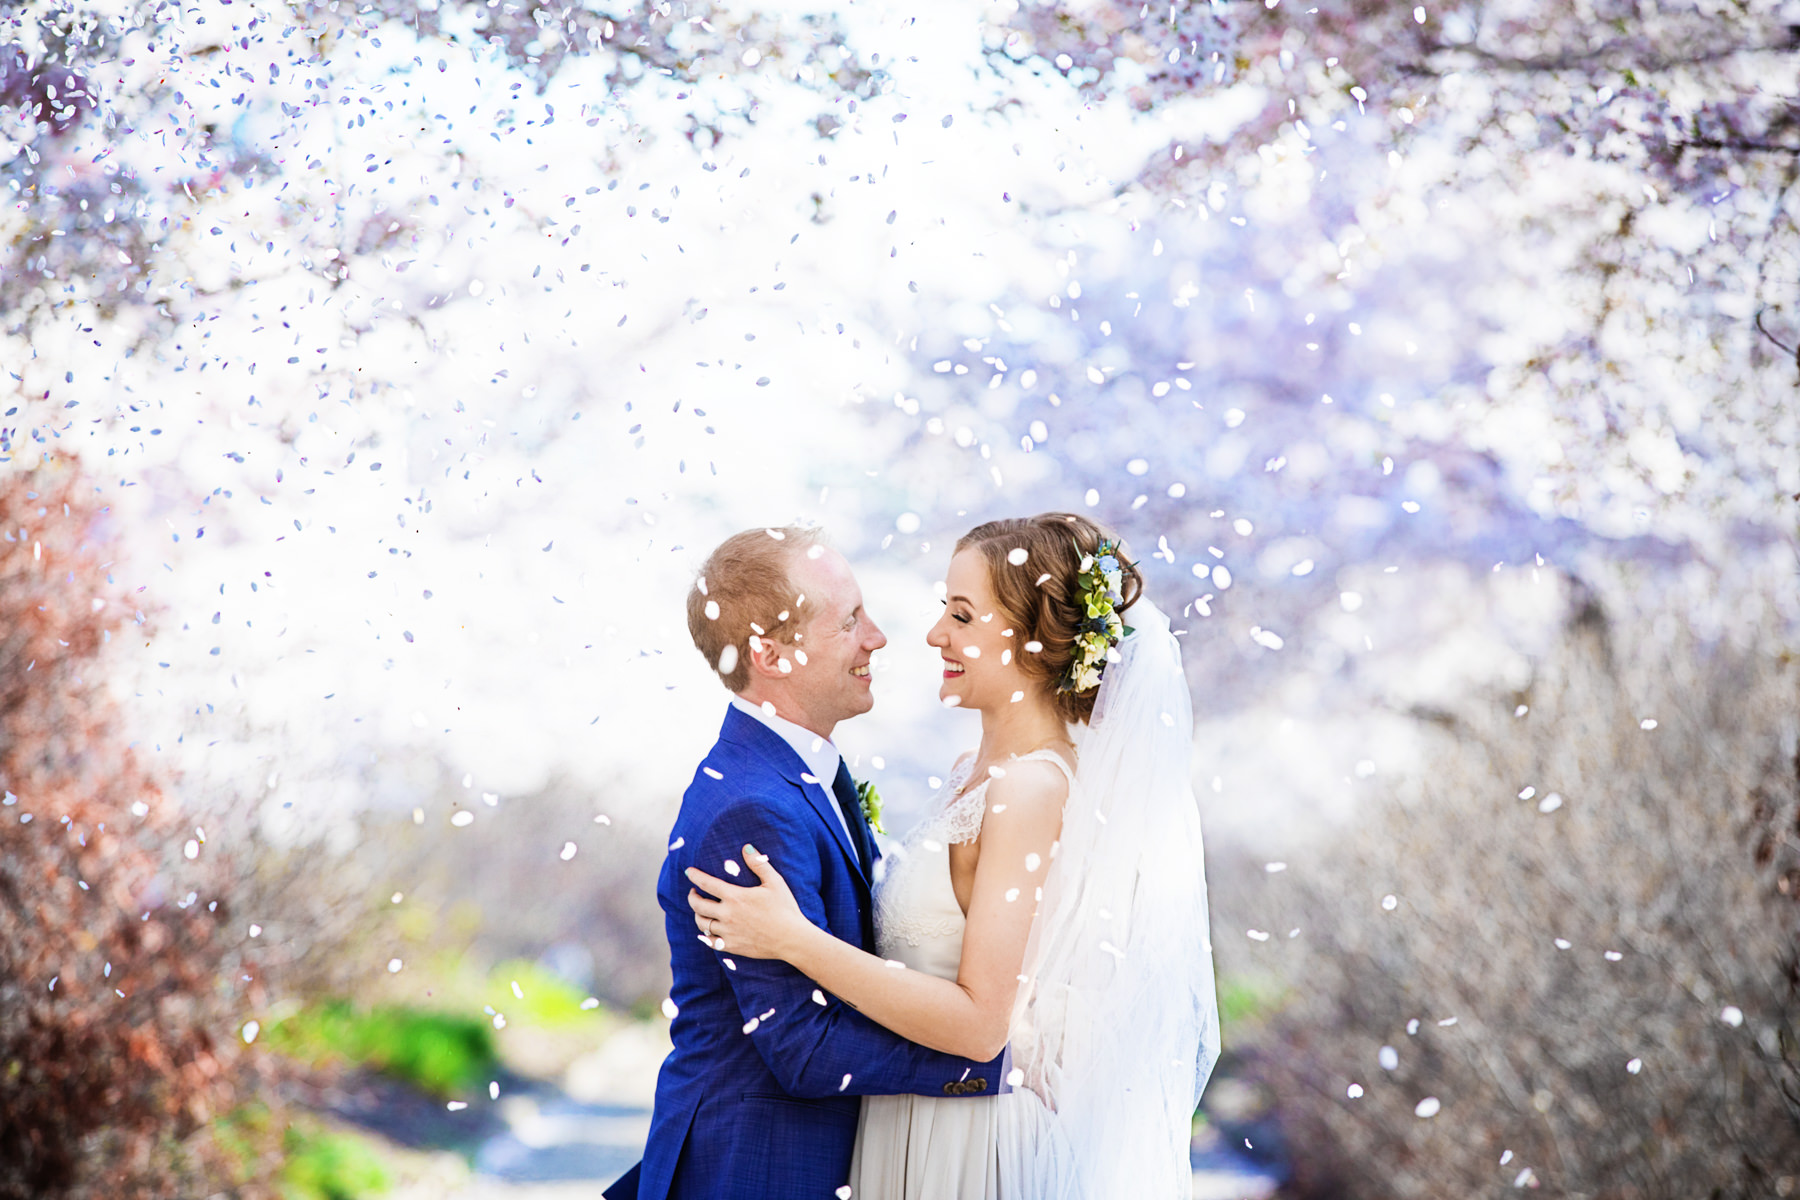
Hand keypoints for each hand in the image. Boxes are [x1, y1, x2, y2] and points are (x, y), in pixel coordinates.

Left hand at [686, 844, 810, 960]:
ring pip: (701, 924)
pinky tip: (708, 930)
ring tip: (701, 910)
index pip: (707, 883)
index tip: (688, 872)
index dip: (695, 876)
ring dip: (697, 915)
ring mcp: (728, 932)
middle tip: (694, 892)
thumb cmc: (785, 908)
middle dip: (692, 896)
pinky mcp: (732, 946)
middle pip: (698, 905)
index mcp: (735, 897)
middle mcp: (727, 915)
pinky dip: (705, 934)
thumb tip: (747, 847)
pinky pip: (710, 941)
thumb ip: (759, 864)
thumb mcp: (775, 882)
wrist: (792, 939)